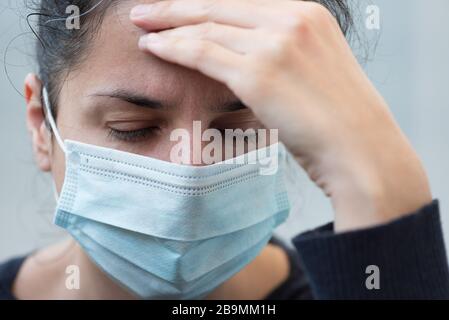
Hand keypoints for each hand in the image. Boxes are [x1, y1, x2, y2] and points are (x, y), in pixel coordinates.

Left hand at [130, 0, 431, 231]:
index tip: (178, 10)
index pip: (239, 3)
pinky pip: (202, 53)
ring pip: (205, 27)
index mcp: (307, 14)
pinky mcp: (259, 73)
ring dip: (167, 26)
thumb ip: (284, 53)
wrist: (362, 150)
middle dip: (175, 8)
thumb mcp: (316, 69)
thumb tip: (248, 57)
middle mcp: (292, 19)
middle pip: (217, 7)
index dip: (203, 6)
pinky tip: (152, 47)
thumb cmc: (340, 120)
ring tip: (141, 26)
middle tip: (144, 10)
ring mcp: (275, 44)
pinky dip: (172, 48)